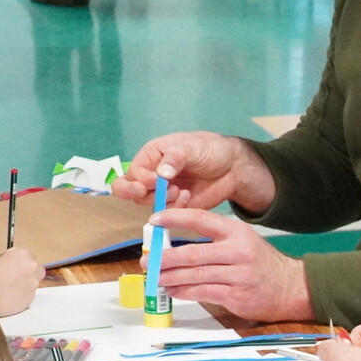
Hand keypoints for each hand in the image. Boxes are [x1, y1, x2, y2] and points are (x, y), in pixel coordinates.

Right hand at [0, 246, 43, 316]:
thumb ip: (5, 259)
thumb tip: (8, 262)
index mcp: (22, 254)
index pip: (25, 252)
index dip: (17, 258)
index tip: (11, 262)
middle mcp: (32, 266)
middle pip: (35, 266)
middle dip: (27, 269)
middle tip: (15, 274)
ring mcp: (34, 282)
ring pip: (34, 280)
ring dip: (26, 281)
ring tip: (11, 286)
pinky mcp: (32, 297)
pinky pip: (30, 292)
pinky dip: (23, 293)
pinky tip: (11, 295)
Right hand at [111, 131, 277, 212]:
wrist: (232, 168)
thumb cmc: (210, 149)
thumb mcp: (192, 147)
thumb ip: (175, 158)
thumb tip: (161, 173)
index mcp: (152, 156)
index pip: (133, 171)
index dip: (140, 178)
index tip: (156, 179)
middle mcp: (152, 174)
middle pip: (128, 189)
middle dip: (133, 192)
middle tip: (145, 191)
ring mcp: (162, 191)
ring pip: (145, 203)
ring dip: (160, 200)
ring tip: (179, 191)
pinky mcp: (174, 206)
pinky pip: (164, 213)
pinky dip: (174, 208)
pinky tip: (187, 196)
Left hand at [152, 208, 313, 321]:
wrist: (290, 287)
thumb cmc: (260, 264)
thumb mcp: (242, 241)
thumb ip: (213, 239)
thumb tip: (175, 243)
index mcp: (236, 232)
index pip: (200, 219)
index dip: (174, 218)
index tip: (154, 221)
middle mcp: (237, 251)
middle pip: (193, 252)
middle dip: (165, 257)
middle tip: (147, 259)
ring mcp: (238, 275)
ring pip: (195, 275)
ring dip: (170, 277)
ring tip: (154, 278)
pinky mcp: (236, 295)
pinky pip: (203, 292)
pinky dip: (184, 292)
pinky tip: (172, 291)